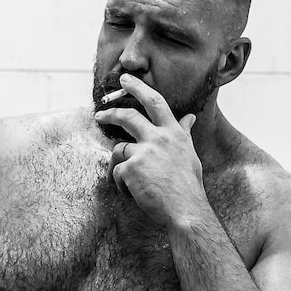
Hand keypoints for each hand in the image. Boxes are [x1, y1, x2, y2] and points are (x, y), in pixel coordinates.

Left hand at [92, 75, 205, 225]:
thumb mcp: (189, 154)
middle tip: (99, 114)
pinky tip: (134, 194)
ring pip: (119, 149)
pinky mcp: (130, 168)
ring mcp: (144, 151)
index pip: (155, 102)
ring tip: (131, 183)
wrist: (185, 210)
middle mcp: (159, 137)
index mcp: (174, 133)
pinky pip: (117, 172)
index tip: (126, 80)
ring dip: (120, 165)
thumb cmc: (189, 186)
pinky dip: (122, 185)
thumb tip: (190, 117)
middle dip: (110, 113)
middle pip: (128, 116)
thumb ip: (184, 133)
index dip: (139, 88)